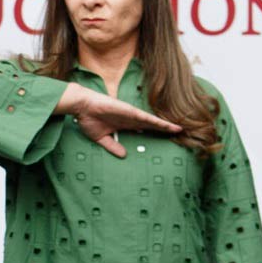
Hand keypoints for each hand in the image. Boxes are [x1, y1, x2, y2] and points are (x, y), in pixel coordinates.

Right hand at [55, 83, 181, 157]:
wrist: (82, 107)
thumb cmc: (89, 119)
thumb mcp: (101, 138)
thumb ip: (112, 146)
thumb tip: (124, 155)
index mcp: (124, 125)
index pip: (144, 130)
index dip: (154, 134)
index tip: (166, 139)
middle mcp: (130, 119)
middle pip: (152, 125)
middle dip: (164, 130)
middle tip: (179, 135)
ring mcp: (130, 115)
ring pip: (152, 121)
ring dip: (165, 125)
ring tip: (179, 130)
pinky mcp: (129, 111)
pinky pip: (145, 117)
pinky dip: (156, 121)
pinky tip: (166, 125)